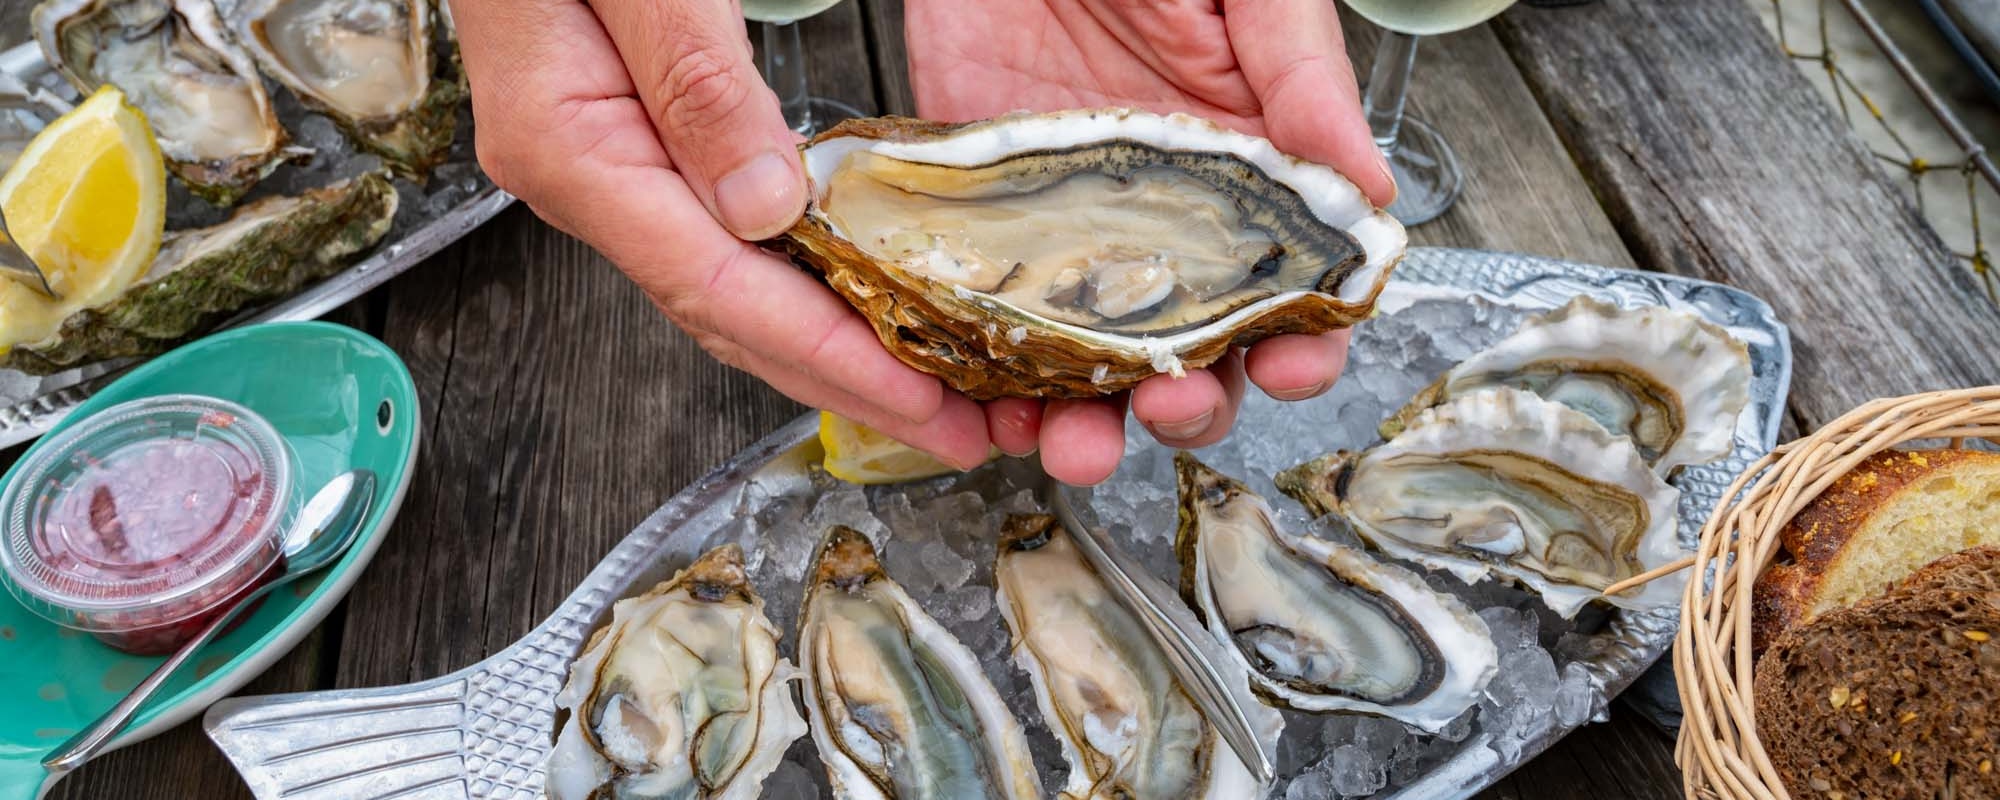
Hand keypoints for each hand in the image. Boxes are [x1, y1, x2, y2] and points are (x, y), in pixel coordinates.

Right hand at [451, 0, 992, 468]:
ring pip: (723, 289)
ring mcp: (599, 164)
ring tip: (919, 388)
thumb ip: (695, 81)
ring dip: (824, 348)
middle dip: (843, 383)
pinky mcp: (626, 139)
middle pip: (723, 316)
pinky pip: (718, 239)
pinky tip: (848, 303)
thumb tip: (767, 209)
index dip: (825, 353)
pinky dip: (792, 285)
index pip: (717, 286)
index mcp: (569, 145)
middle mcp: (579, 174)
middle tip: (950, 427)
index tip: (914, 397)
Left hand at [907, 0, 1393, 483]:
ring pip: (1089, 367)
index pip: (1296, 290)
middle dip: (1192, 404)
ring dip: (1087, 424)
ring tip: (1071, 444)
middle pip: (1197, 355)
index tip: (1292, 366)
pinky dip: (986, 386)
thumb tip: (1368, 185)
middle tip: (1173, 406)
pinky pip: (988, 329)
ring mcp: (1070, 234)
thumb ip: (1299, 77)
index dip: (1304, 344)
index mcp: (1247, 175)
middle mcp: (1166, 224)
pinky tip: (985, 411)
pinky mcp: (981, 224)